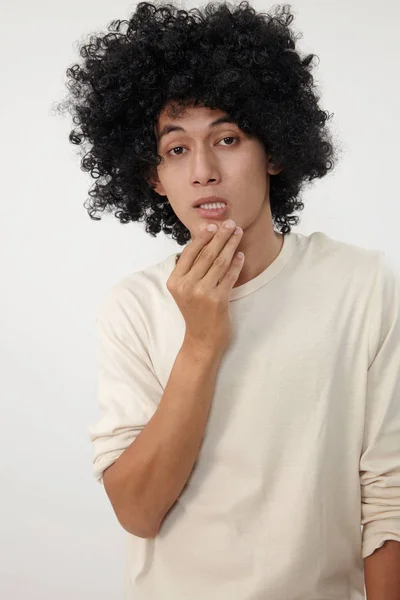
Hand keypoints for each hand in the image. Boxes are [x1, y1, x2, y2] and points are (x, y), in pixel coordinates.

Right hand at [167, 219, 243, 352]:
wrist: (202, 340)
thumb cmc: (195, 312)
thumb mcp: (184, 290)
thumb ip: (190, 269)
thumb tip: (204, 240)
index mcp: (174, 281)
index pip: (190, 252)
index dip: (203, 237)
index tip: (213, 226)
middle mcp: (186, 286)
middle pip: (206, 254)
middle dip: (220, 236)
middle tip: (230, 223)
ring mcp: (202, 293)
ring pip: (219, 262)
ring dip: (231, 245)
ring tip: (238, 234)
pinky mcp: (218, 300)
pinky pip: (230, 276)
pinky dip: (236, 264)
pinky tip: (241, 254)